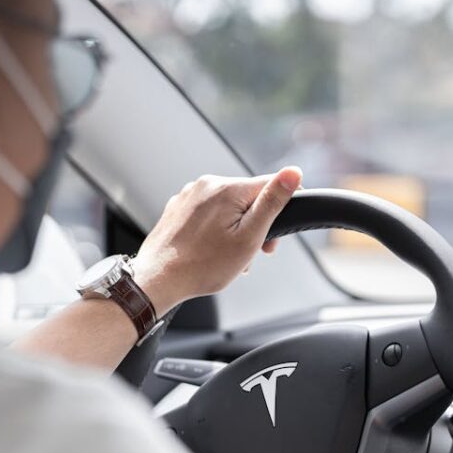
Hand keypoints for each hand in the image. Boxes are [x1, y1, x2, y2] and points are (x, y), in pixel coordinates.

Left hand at [131, 167, 302, 314]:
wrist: (158, 279)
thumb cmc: (203, 265)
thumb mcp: (249, 236)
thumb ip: (272, 202)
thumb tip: (293, 173)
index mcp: (227, 188)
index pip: (270, 184)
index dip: (282, 207)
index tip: (276, 235)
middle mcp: (206, 185)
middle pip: (247, 198)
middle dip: (256, 224)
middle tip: (253, 253)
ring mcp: (189, 195)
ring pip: (228, 207)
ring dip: (236, 229)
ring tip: (229, 257)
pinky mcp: (179, 208)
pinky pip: (208, 213)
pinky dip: (216, 230)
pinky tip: (212, 251)